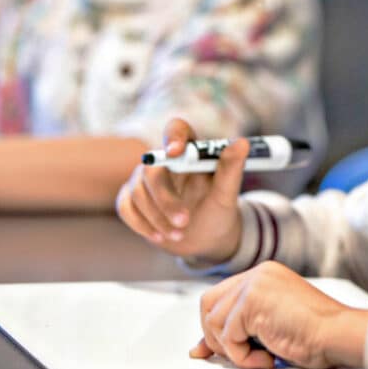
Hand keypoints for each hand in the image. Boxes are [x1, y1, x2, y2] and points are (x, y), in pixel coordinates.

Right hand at [115, 118, 246, 260]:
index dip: (174, 136)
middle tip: (184, 221)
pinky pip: (126, 208)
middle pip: (152, 170)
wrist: (206, 239)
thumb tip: (242, 142)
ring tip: (180, 234)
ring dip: (158, 218)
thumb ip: (231, 168)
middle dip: (166, 199)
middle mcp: (163, 162)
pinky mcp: (131, 200)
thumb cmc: (218, 210)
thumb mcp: (227, 193)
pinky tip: (160, 237)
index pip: (176, 129)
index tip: (176, 152)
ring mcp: (144, 180)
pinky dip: (142, 225)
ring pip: (138, 192)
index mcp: (189, 152)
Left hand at [190, 261, 367, 368]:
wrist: (337, 333)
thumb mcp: (270, 327)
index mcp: (265, 275)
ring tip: (261, 357)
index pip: (222, 296)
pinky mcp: (252, 300)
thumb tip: (200, 348)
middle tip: (237, 354)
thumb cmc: (316, 334)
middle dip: (213, 335)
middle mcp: (258, 274)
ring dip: (232, 350)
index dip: (213, 326)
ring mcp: (254, 284)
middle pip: (208, 303)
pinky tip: (268, 358)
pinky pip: (227, 336)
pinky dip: (243, 357)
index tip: (212, 349)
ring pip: (213, 322)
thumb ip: (238, 329)